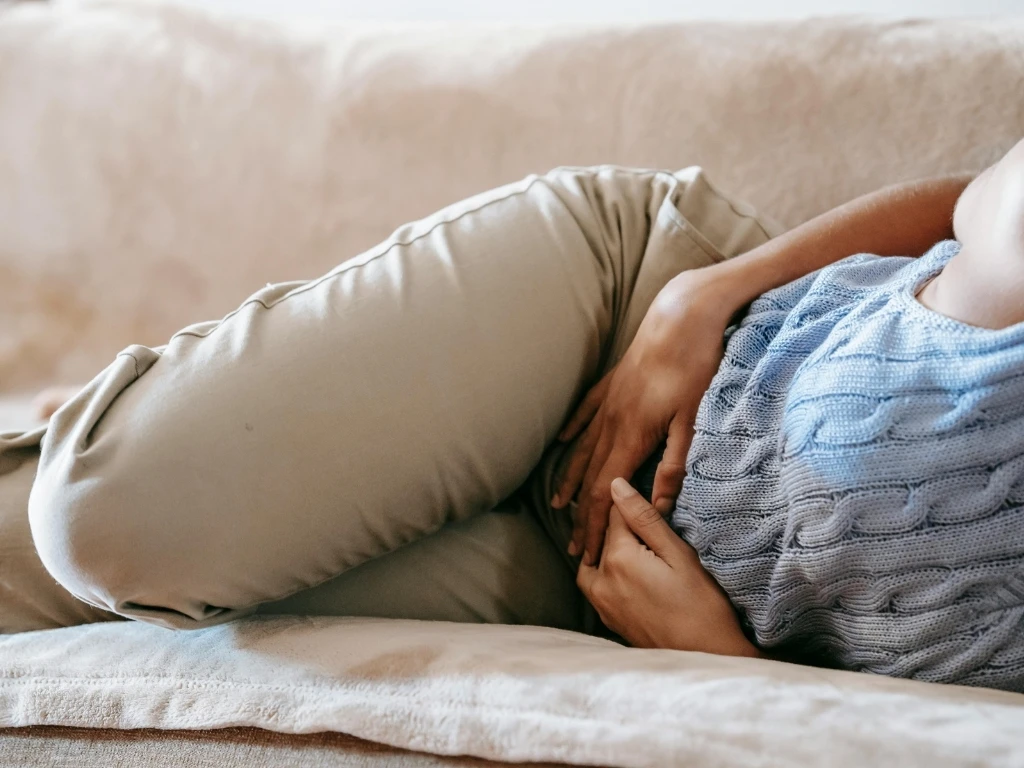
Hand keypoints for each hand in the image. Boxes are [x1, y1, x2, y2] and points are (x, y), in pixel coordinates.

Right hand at [551, 268, 734, 564]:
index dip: (592, 525)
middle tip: (572, 547)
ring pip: (582, 448)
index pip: (604, 492)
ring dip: (570, 479)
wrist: (682, 313)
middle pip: (589, 477)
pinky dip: (573, 433)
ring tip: (558, 504)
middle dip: (580, 515)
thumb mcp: (692, 418)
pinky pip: (585, 413)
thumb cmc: (695, 364)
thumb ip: (673, 463)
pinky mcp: (614, 383)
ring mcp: (609, 400)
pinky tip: (562, 443)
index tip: (585, 553)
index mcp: (632, 434)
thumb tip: (658, 503)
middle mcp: (612, 421)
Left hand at [576, 478, 759, 656]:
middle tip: (647, 524)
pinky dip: (605, 574)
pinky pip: (596, 587)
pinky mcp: (609, 621)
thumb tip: (616, 485)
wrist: (707, 660)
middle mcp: (601, 580)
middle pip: (602, 538)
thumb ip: (644, 519)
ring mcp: (602, 604)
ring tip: (635, 547)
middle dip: (620, 526)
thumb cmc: (702, 606)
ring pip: (593, 563)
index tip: (646, 500)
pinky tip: (628, 573)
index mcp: (618, 558)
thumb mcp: (680, 554)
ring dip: (608, 550)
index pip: (614, 514)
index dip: (631, 502)